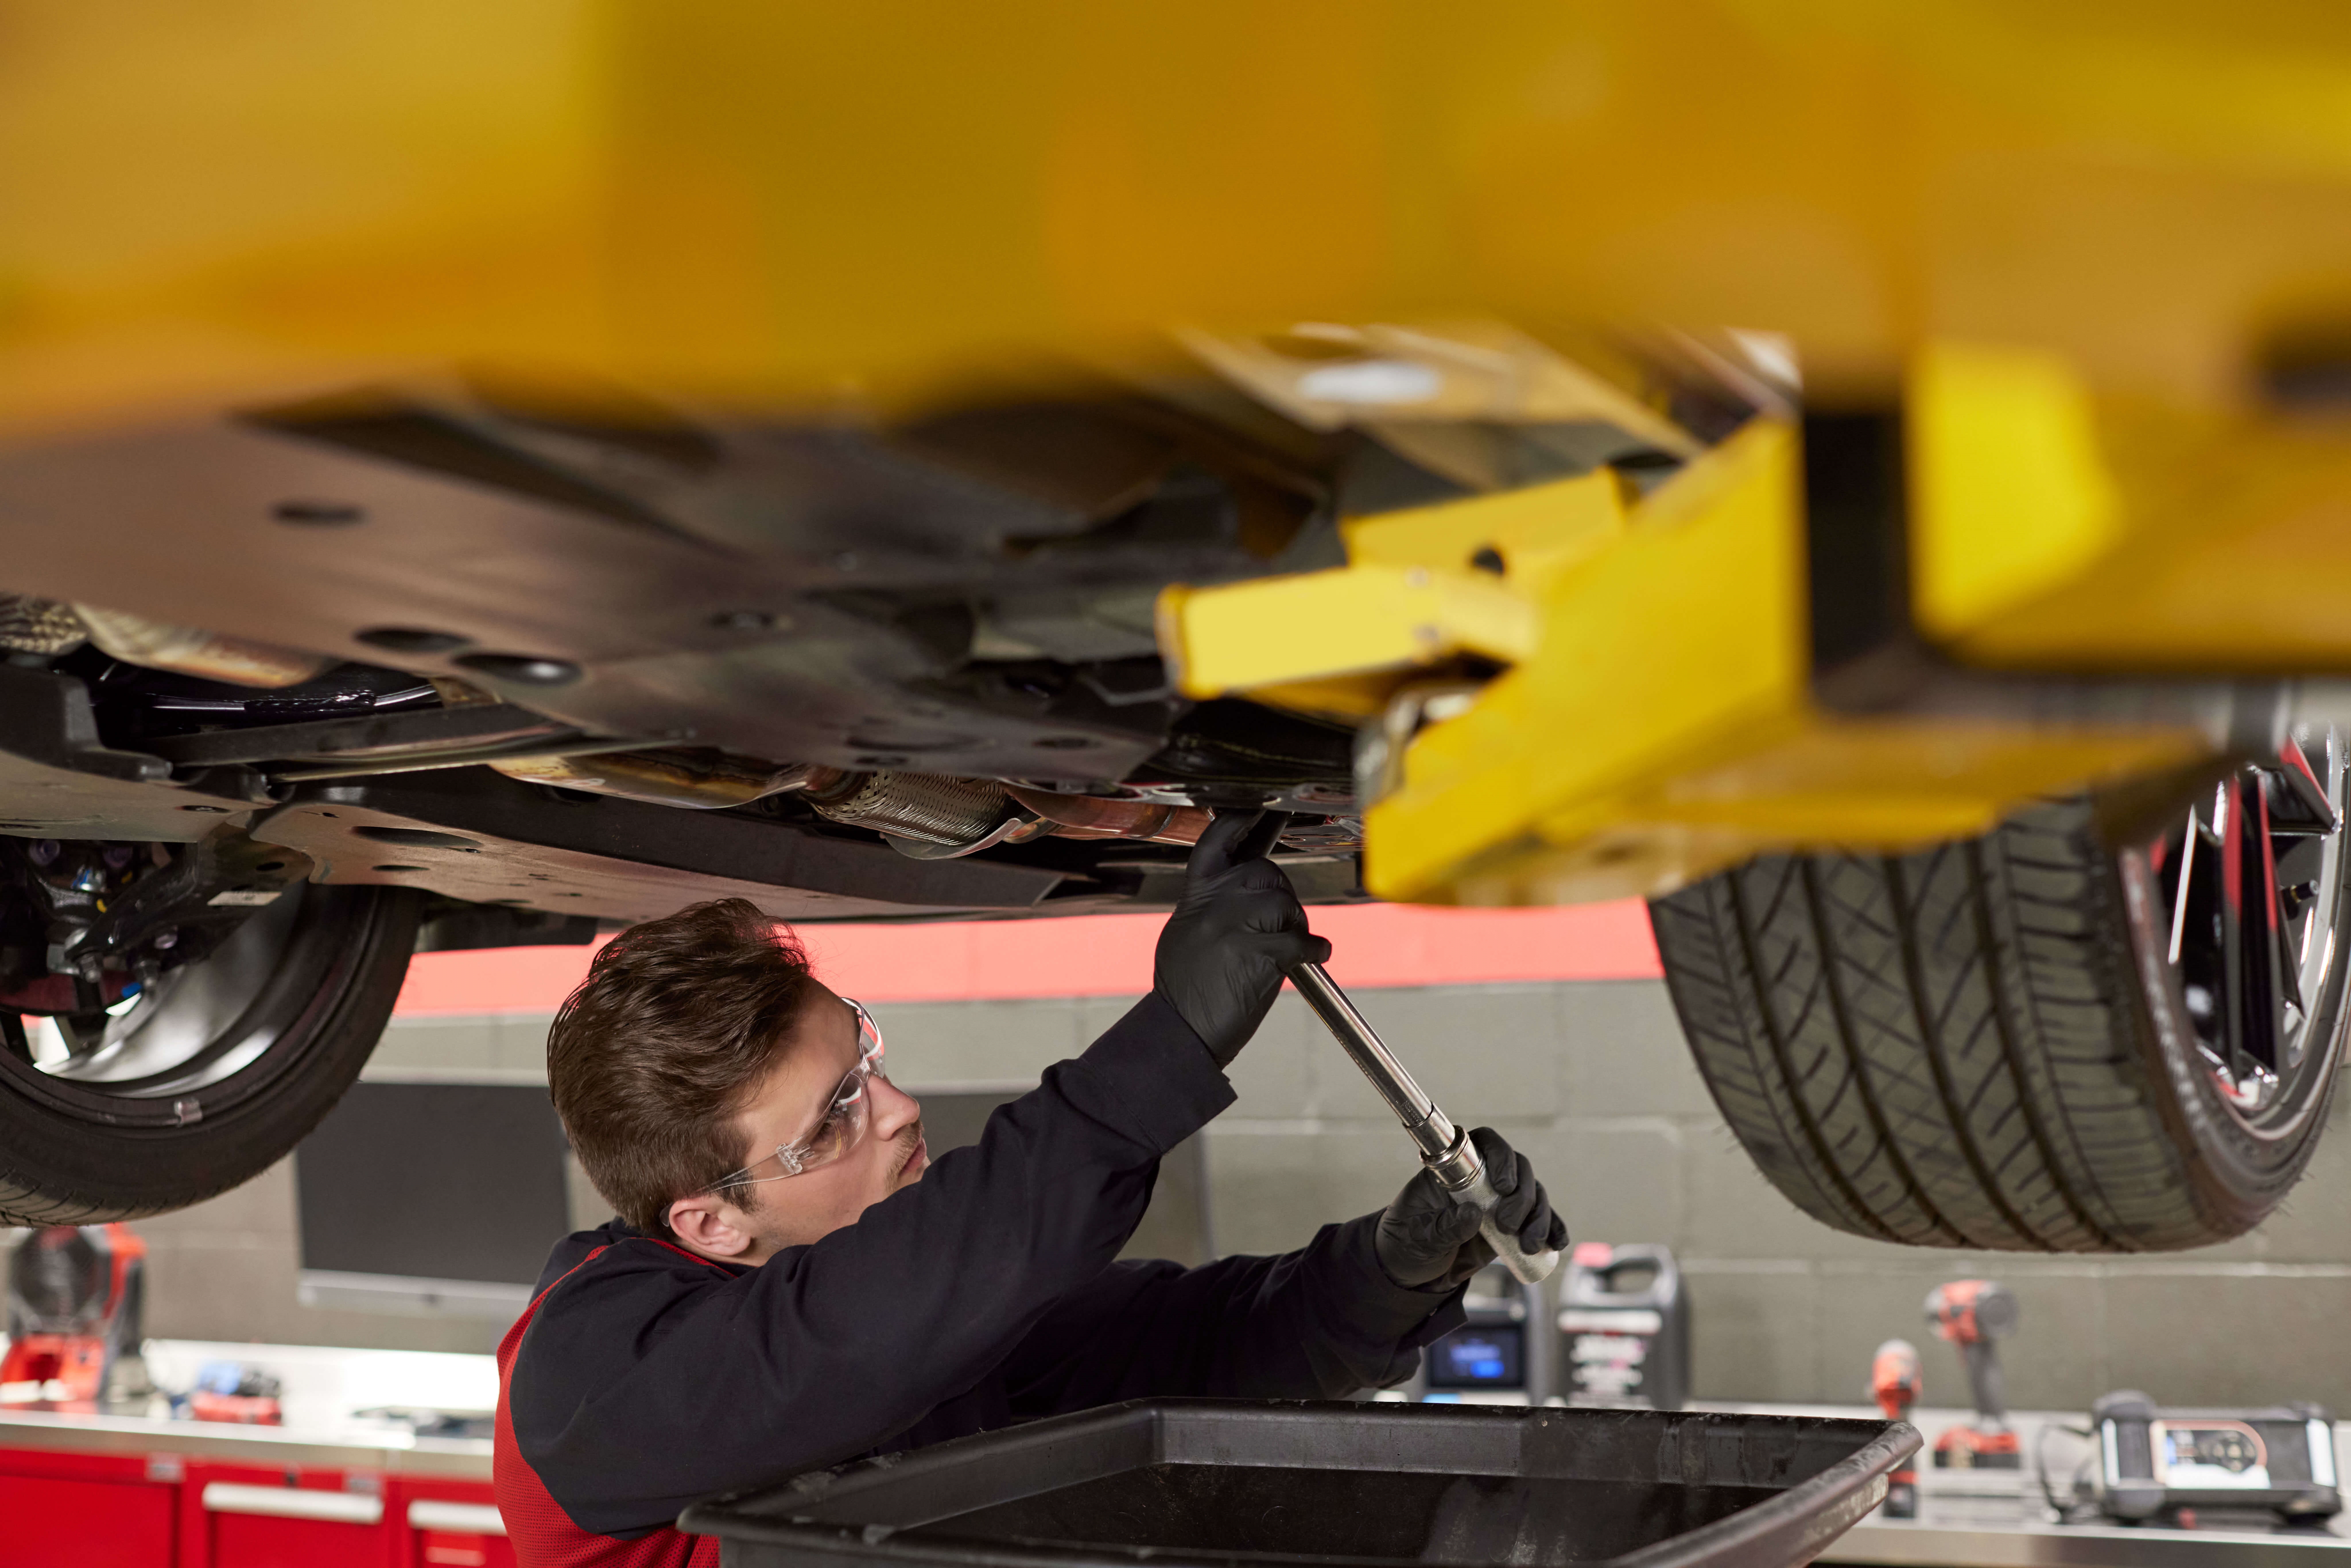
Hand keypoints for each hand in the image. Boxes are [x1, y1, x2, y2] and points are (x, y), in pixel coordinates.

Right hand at [1152, 810, 1329, 1066]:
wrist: (1180, 1033)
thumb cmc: (1188, 989)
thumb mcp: (1187, 933)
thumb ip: (1213, 905)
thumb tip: (1248, 891)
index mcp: (1195, 896)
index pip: (1217, 842)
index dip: (1239, 822)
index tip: (1256, 810)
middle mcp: (1213, 903)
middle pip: (1265, 872)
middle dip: (1281, 895)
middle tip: (1280, 926)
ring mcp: (1233, 925)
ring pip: (1284, 902)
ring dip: (1294, 925)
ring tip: (1284, 950)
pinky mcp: (1256, 952)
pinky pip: (1300, 939)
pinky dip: (1315, 949)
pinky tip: (1315, 956)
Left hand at [1374, 1127, 1566, 1288]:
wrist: (1410, 1270)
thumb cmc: (1406, 1243)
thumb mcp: (1419, 1237)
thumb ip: (1444, 1226)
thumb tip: (1473, 1214)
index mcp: (1453, 1170)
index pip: (1484, 1143)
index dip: (1500, 1156)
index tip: (1503, 1185)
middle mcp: (1481, 1179)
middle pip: (1518, 1168)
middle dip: (1522, 1196)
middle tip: (1508, 1225)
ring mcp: (1499, 1201)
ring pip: (1533, 1193)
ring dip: (1539, 1216)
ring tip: (1529, 1244)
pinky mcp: (1511, 1225)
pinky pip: (1539, 1219)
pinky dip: (1552, 1228)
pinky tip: (1557, 1243)